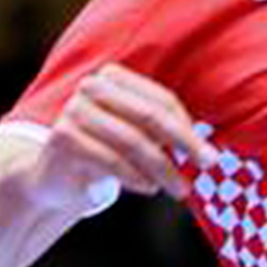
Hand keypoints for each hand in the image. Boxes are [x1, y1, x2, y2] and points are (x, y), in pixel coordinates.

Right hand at [29, 65, 218, 206]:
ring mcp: (74, 110)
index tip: (211, 156)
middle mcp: (91, 87)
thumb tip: (211, 152)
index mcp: (114, 77)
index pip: (161, 101)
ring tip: (179, 189)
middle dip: (184, 143)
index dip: (188, 129)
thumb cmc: (108, 153)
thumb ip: (167, 135)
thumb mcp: (137, 137)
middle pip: (149, 116)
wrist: (55, 178)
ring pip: (132, 141)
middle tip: (208, 165)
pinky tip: (149, 188)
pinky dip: (135, 176)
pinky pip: (110, 159)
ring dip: (162, 168)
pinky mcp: (63, 137)